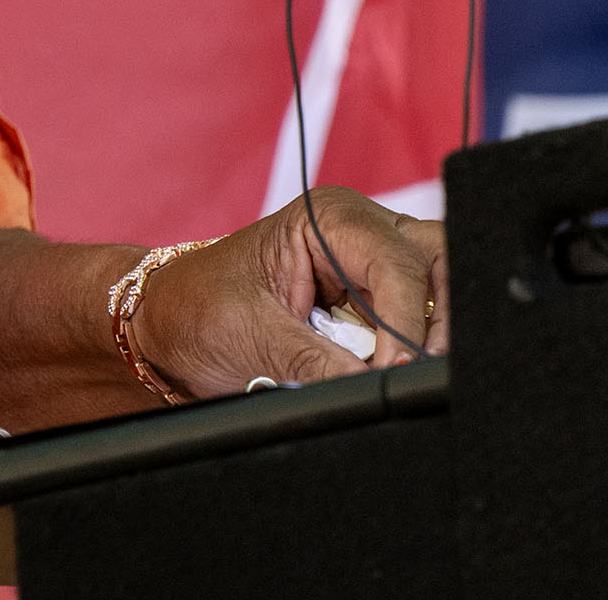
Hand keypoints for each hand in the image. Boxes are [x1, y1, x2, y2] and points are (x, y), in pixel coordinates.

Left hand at [124, 188, 447, 397]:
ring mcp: (371, 265)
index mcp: (328, 217)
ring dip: (430, 336)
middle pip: (438, 262)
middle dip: (438, 320)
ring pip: (440, 289)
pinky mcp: (373, 302)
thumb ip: (316, 364)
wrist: (167, 327)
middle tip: (419, 371)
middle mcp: (359, 231)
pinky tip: (394, 373)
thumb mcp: (252, 338)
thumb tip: (372, 389)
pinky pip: (417, 321)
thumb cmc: (196, 310)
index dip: (406, 323)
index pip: (397, 263)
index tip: (394, 372)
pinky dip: (414, 349)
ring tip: (404, 375)